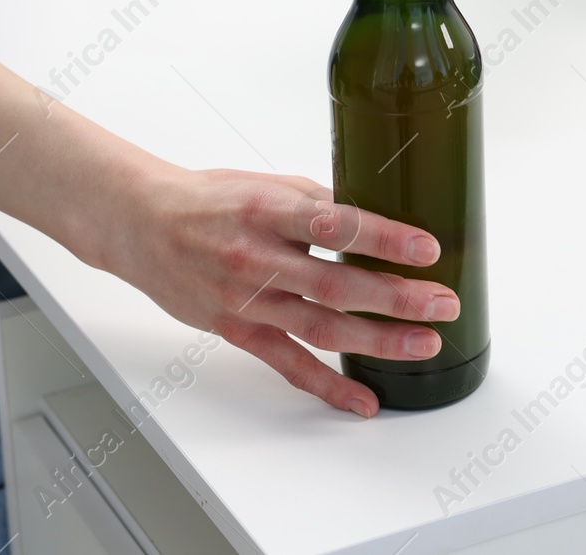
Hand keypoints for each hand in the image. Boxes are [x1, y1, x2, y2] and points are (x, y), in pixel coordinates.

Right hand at [102, 168, 459, 418]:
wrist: (143, 226)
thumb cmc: (210, 201)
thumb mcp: (268, 186)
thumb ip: (320, 205)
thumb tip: (379, 222)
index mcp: (269, 210)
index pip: (336, 223)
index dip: (385, 238)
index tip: (428, 249)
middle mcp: (259, 257)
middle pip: (338, 284)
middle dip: (398, 297)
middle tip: (443, 303)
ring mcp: (248, 299)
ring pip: (322, 328)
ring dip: (379, 341)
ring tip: (424, 344)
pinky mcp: (238, 330)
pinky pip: (288, 364)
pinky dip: (328, 386)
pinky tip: (364, 400)